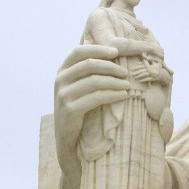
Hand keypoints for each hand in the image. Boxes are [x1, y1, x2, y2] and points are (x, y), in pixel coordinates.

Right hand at [54, 45, 129, 175]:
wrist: (69, 139)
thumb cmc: (81, 109)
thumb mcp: (81, 87)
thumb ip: (90, 72)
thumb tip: (114, 54)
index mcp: (62, 71)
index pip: (79, 51)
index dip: (98, 49)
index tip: (117, 51)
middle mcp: (59, 80)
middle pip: (89, 64)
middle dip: (111, 66)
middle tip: (126, 73)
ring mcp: (63, 95)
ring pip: (94, 81)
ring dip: (115, 82)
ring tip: (129, 86)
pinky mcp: (70, 110)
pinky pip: (96, 97)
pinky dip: (113, 95)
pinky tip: (124, 96)